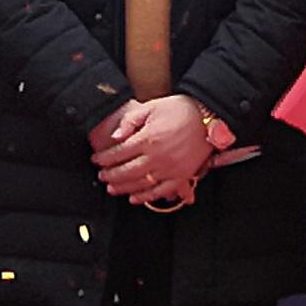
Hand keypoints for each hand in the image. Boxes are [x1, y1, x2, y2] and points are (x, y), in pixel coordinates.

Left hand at [91, 93, 222, 202]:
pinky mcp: (181, 176)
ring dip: (123, 188)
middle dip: (110, 175)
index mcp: (148, 138)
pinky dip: (146, 197)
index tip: (96, 160)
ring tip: (112, 188)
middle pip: (127, 171)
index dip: (105, 158)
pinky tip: (135, 198)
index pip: (119, 152)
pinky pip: (161, 191)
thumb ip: (131, 121)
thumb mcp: (151, 107)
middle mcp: (157, 156)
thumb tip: (115, 137)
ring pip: (140, 184)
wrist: (208, 116)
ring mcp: (170, 169)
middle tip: (101, 176)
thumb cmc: (181, 109)